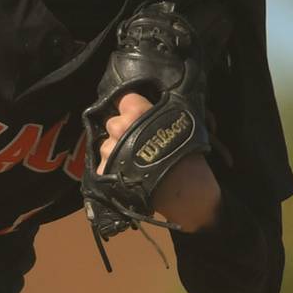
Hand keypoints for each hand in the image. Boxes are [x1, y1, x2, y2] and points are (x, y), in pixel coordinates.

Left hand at [98, 92, 221, 231]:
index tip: (139, 115)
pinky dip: (113, 170)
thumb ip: (160, 113)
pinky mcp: (103, 172)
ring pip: (106, 145)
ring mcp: (108, 151)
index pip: (124, 98)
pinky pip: (103, 165)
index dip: (133, 107)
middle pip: (113, 122)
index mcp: (136, 112)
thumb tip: (152, 106)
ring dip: (116, 151)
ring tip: (136, 163)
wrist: (186, 195)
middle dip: (124, 130)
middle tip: (140, 142)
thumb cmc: (189, 159)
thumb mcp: (181, 124)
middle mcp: (118, 128)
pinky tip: (130, 175)